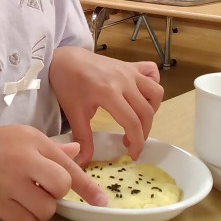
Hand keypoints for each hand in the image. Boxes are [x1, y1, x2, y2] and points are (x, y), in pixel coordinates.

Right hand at [0, 123, 107, 220]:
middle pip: (61, 187)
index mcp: (33, 140)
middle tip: (39, 189)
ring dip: (39, 209)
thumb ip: (50, 148)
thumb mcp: (19, 136)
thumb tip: (77, 151)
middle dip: (56, 194)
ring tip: (21, 197)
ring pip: (46, 209)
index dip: (88, 187)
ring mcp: (10, 182)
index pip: (68, 165)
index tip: (102, 202)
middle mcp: (24, 159)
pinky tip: (11, 206)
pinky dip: (24, 219)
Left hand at [49, 46, 163, 164]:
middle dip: (143, 132)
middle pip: (146, 111)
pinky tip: (141, 97)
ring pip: (155, 92)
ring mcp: (129, 71)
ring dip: (151, 110)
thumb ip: (83, 137)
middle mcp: (124, 80)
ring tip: (137, 120)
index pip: (132, 122)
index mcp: (108, 93)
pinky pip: (152, 73)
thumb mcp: (74, 112)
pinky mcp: (131, 65)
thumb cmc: (67, 84)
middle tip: (131, 143)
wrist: (65, 58)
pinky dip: (152, 86)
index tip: (132, 155)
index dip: (136, 142)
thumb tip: (85, 162)